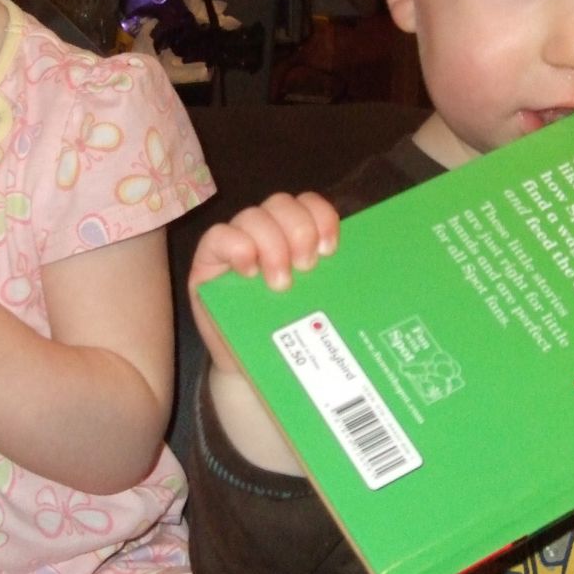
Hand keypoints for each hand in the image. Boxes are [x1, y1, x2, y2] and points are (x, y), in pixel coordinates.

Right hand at [188, 191, 339, 373]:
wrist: (252, 370)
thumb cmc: (289, 336)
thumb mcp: (317, 304)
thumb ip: (333, 283)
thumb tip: (366, 276)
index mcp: (296, 237)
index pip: (308, 204)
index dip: (321, 217)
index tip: (330, 250)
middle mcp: (265, 233)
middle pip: (281, 203)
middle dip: (298, 231)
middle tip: (306, 269)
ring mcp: (234, 243)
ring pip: (252, 216)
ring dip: (271, 245)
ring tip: (280, 283)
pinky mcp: (207, 261)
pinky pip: (218, 235)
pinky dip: (237, 248)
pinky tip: (249, 273)